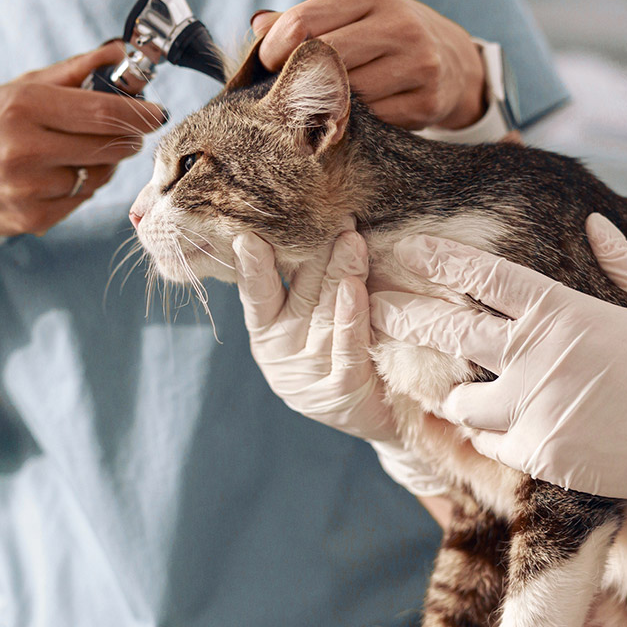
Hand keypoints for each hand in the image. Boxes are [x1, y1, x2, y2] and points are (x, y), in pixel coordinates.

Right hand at [0, 42, 167, 237]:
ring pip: (99, 176)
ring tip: (83, 153)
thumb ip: (73, 70)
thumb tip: (120, 51)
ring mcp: (28, 187)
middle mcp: (25, 148)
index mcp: (23, 107)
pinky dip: (81, 187)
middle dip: (128, 138)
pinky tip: (60, 176)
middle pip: (108, 146)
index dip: (138, 113)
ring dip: (103, 164)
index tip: (158, 112)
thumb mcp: (18, 89)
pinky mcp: (32, 218)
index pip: (102, 112)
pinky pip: (82, 200)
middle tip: (129, 132)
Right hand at [234, 225, 448, 496]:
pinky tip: (353, 288)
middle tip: (326, 212)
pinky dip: (350, 317)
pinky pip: (348, 347)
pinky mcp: (342, 391)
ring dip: (338, 271)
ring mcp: (311, 373)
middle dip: (314, 250)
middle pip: (299, 292)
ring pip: (324, 314)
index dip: (251, 266)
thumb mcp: (314, 316)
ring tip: (349, 237)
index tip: (248, 234)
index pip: (256, 293)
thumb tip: (310, 220)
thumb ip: (305, 279)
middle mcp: (283, 351)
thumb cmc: (343, 351)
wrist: (378, 413)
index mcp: (268, 330)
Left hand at [250, 0, 485, 130]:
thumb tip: (258, 25)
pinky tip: (353, 116)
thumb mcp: (349, 12)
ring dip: (326, 105)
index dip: (274, 49)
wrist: (452, 60)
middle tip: (286, 92)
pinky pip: (372, 121)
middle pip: (324, 60)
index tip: (268, 65)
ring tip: (319, 104)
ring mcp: (418, 64)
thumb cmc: (383, 34)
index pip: (303, 23)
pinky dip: (355, 122)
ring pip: (347, 95)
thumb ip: (302, 18)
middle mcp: (399, 25)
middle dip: (297, 80)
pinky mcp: (426, 102)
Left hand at [369, 214, 626, 564]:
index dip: (440, 258)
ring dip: (453, 392)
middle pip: (449, 328)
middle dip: (403, 315)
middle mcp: (535, 358)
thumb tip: (595, 223)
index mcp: (561, 312)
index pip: (483, 275)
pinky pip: (490, 442)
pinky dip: (488, 434)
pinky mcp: (539, 455)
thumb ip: (625, 261)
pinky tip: (490, 429)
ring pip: (459, 399)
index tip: (408, 249)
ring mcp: (533, 410)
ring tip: (439, 387)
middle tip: (373, 307)